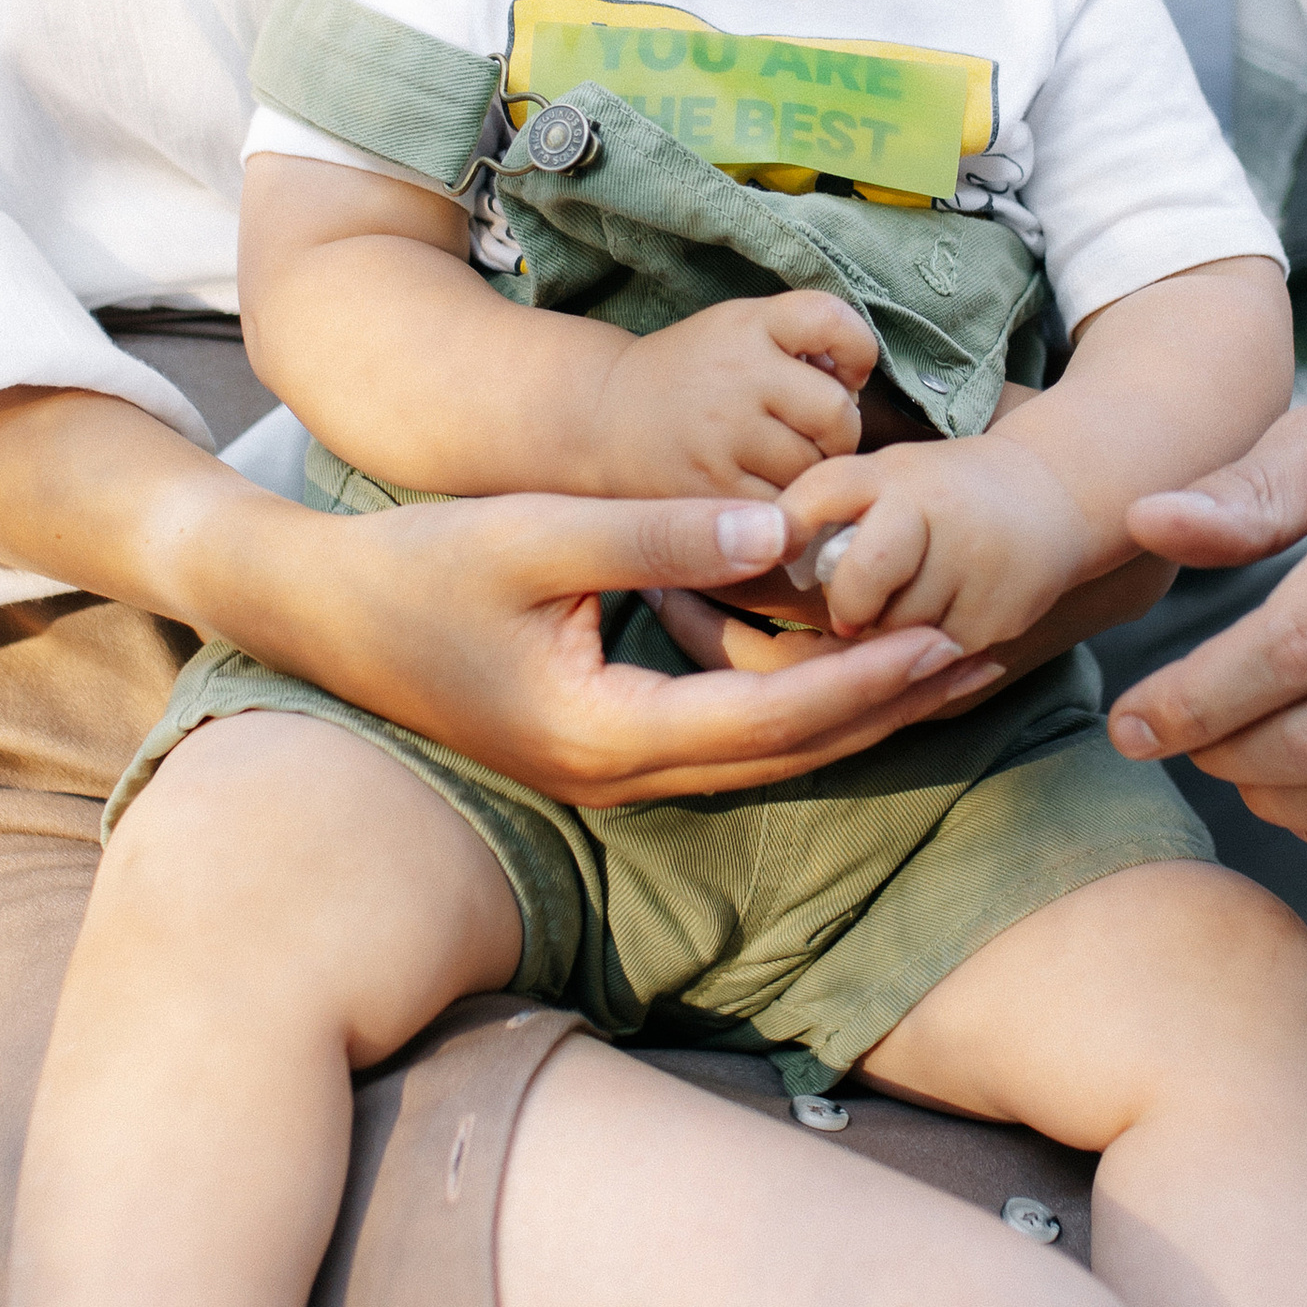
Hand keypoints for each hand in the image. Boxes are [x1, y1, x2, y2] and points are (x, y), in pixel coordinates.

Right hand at [295, 486, 1001, 805]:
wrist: (317, 614)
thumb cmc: (415, 567)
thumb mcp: (537, 535)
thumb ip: (660, 535)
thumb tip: (784, 532)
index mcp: (605, 735)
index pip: (771, 717)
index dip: (868, 679)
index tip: (952, 635)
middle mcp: (617, 775)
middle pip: (788, 755)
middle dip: (889, 708)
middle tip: (990, 657)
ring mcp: (607, 773)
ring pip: (764, 758)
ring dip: (855, 715)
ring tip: (946, 667)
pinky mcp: (601, 751)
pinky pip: (727, 743)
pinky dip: (798, 709)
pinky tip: (847, 672)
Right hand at [591, 292, 874, 499]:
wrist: (605, 418)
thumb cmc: (694, 376)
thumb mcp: (737, 330)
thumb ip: (798, 342)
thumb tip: (858, 384)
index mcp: (747, 326)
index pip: (831, 320)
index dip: (858, 350)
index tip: (846, 373)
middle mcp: (736, 375)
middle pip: (836, 413)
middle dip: (839, 430)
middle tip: (816, 433)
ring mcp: (723, 435)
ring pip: (812, 467)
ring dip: (811, 471)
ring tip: (781, 461)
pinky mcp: (711, 490)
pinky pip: (783, 508)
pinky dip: (785, 506)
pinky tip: (765, 492)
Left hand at [779, 432, 1097, 652]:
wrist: (1050, 496)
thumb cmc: (939, 496)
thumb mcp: (886, 478)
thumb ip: (828, 514)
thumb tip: (756, 565)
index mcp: (890, 474)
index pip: (823, 494)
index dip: (787, 527)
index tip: (771, 554)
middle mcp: (931, 510)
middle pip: (857, 585)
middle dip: (849, 606)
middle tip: (856, 608)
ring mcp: (970, 564)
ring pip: (893, 633)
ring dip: (888, 635)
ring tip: (914, 602)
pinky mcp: (995, 616)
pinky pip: (932, 658)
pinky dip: (926, 650)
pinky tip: (947, 615)